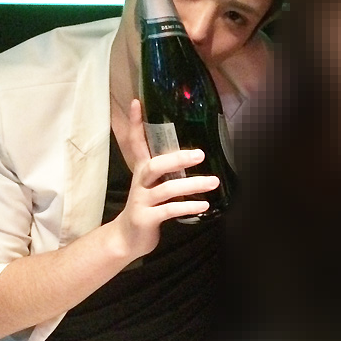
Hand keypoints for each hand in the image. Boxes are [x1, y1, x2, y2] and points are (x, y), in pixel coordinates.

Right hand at [110, 99, 216, 259]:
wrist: (126, 238)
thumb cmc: (147, 206)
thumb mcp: (154, 184)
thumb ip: (168, 170)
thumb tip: (195, 152)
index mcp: (142, 170)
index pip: (136, 142)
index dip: (136, 123)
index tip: (137, 102)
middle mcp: (140, 182)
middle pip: (155, 165)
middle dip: (177, 158)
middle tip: (200, 154)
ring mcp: (141, 201)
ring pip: (166, 189)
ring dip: (192, 185)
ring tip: (213, 182)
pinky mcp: (145, 218)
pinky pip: (168, 210)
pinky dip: (187, 207)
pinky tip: (204, 205)